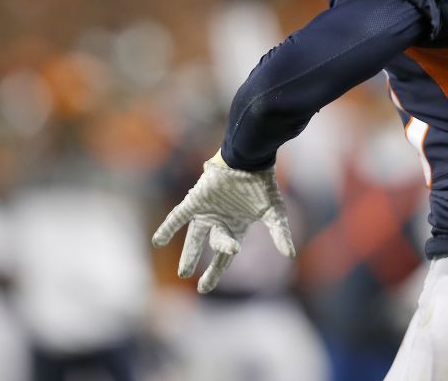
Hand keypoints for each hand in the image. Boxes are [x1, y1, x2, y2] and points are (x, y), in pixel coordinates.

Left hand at [151, 152, 295, 292]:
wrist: (248, 159)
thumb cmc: (263, 184)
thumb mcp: (275, 212)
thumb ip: (280, 233)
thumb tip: (290, 254)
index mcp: (235, 226)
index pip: (223, 256)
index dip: (214, 272)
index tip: (203, 288)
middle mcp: (219, 221)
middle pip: (206, 247)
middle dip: (195, 262)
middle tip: (187, 279)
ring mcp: (206, 211)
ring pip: (193, 236)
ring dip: (188, 253)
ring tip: (182, 272)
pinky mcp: (196, 200)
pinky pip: (178, 216)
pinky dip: (168, 229)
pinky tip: (157, 242)